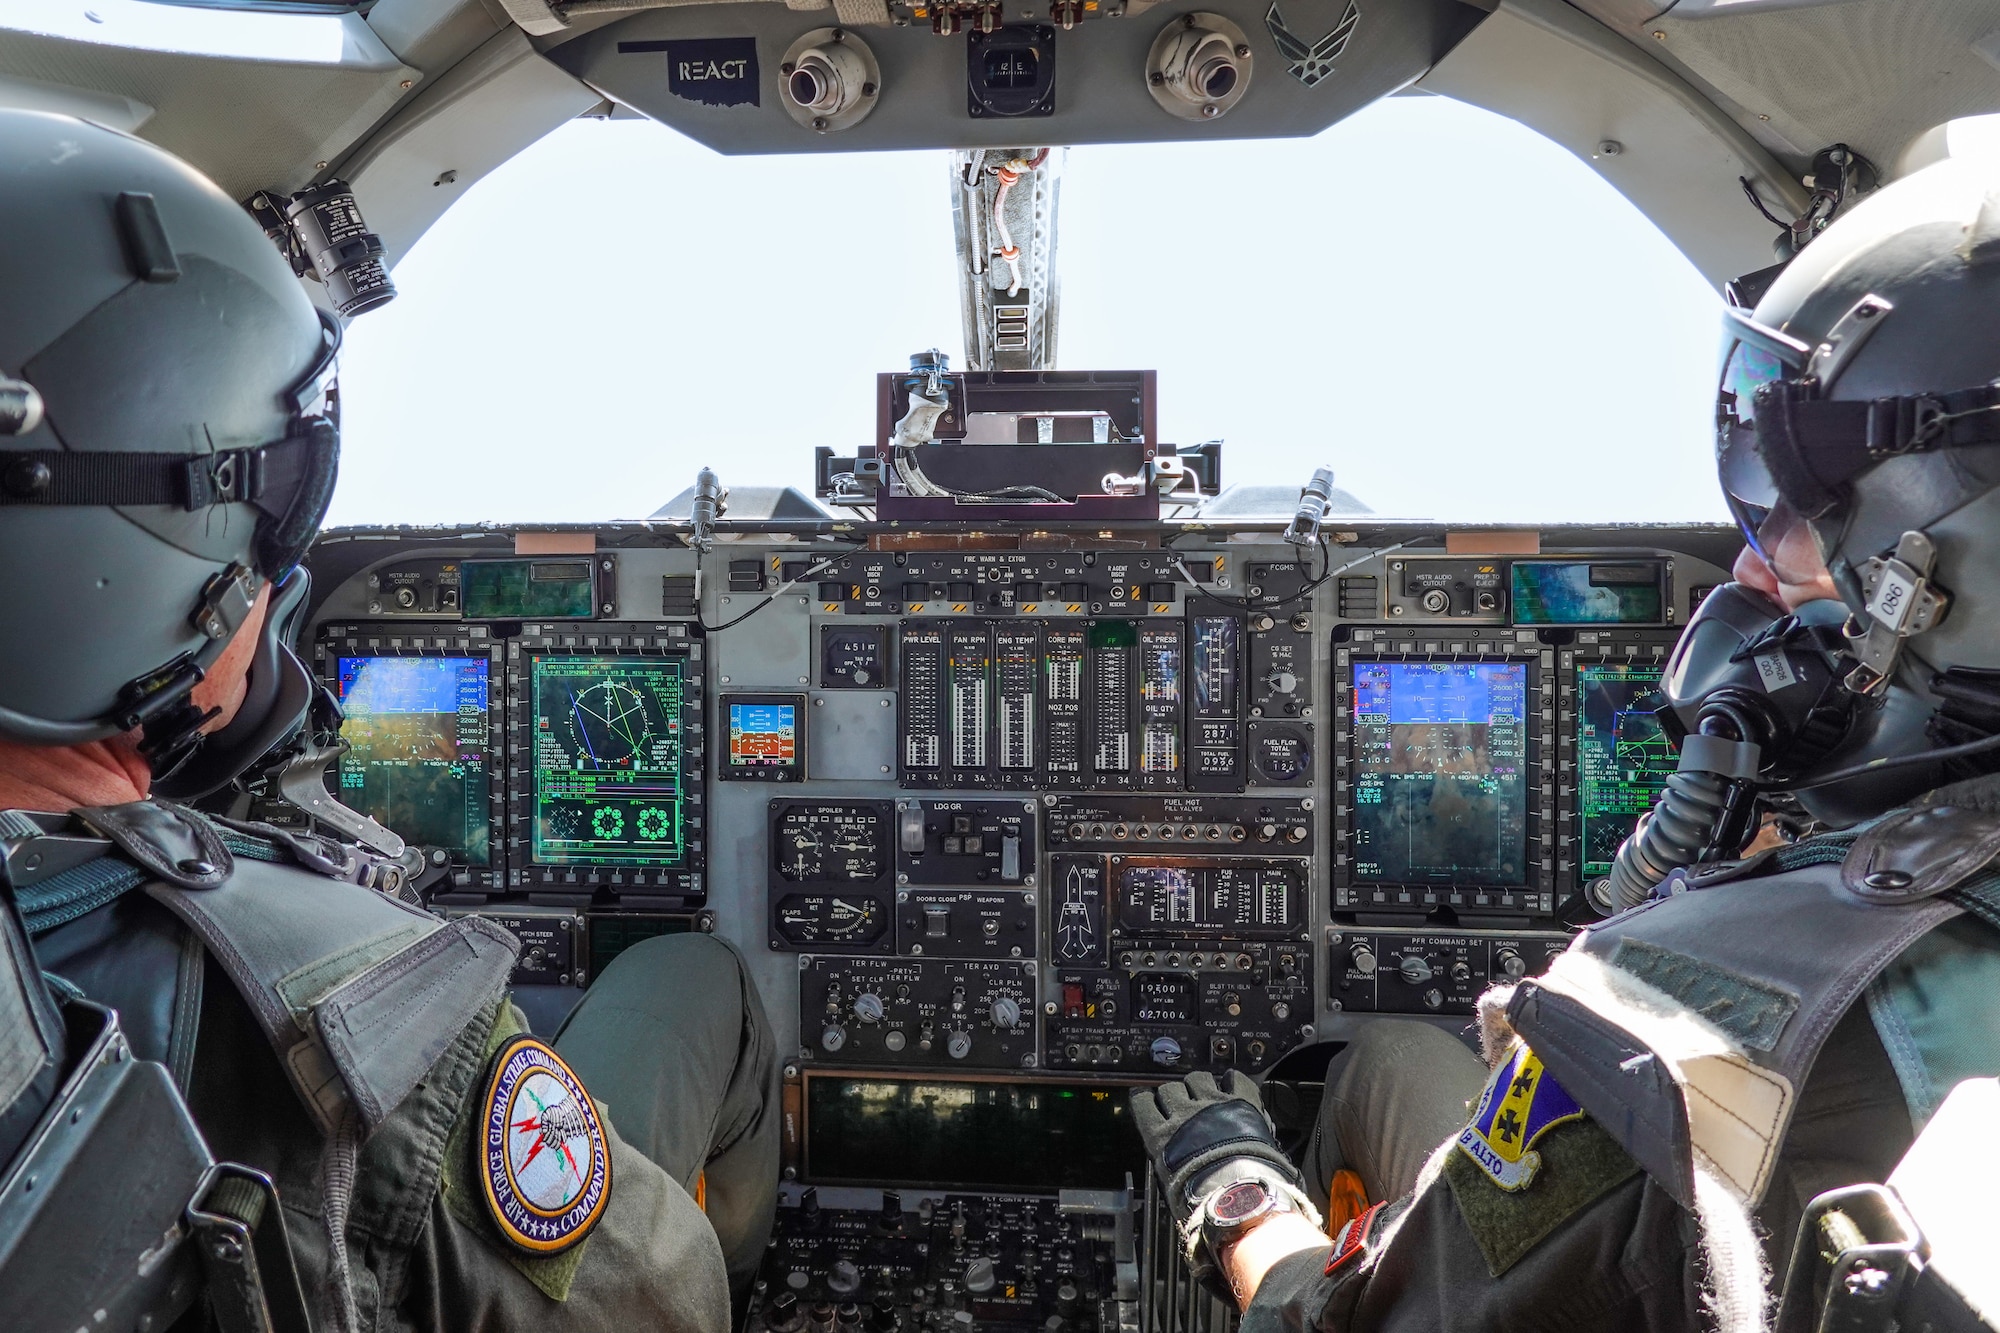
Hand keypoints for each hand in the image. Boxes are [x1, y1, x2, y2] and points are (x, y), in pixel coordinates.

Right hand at [1131, 1070, 1303, 1222]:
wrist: (1238, 1195)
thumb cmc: (1203, 1200)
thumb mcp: (1169, 1181)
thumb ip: (1167, 1159)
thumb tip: (1171, 1161)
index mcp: (1161, 1135)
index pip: (1143, 1103)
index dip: (1144, 1099)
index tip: (1145, 1098)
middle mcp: (1183, 1114)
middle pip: (1169, 1089)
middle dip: (1173, 1094)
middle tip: (1180, 1104)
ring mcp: (1212, 1104)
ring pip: (1198, 1078)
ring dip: (1199, 1084)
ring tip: (1206, 1093)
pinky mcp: (1240, 1103)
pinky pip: (1234, 1079)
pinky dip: (1233, 1080)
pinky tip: (1233, 1084)